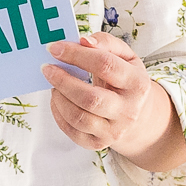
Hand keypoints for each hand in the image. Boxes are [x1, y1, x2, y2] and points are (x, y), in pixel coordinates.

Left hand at [44, 34, 176, 165]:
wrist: (136, 115)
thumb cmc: (125, 80)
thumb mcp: (125, 57)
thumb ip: (106, 43)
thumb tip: (84, 41)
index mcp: (137, 84)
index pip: (105, 65)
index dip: (76, 55)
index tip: (55, 48)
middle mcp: (128, 111)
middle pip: (90, 98)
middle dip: (63, 81)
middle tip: (47, 68)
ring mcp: (114, 131)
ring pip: (78, 117)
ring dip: (58, 97)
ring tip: (53, 84)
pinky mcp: (98, 144)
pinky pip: (71, 131)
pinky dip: (58, 113)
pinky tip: (57, 99)